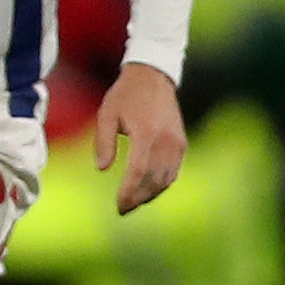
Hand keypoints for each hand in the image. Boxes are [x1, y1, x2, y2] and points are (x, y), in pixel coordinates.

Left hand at [93, 63, 187, 214]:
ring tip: (135, 201)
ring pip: (165, 179)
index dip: (128, 192)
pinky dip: (162, 184)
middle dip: (138, 198)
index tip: (119, 205)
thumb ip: (103, 142)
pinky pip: (173, 171)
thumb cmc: (126, 94)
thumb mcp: (107, 114)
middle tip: (124, 209)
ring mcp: (176, 142)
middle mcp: (164, 140)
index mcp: (145, 133)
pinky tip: (149, 188)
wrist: (153, 75)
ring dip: (150, 194)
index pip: (137, 172)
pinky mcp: (181, 143)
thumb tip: (102, 169)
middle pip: (153, 180)